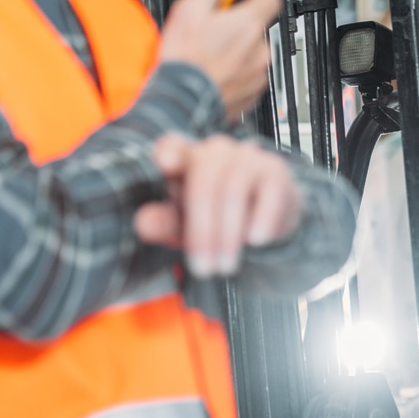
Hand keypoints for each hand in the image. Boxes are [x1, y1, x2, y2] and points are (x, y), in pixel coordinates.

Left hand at [135, 134, 302, 276]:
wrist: (264, 219)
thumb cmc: (215, 218)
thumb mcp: (184, 226)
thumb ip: (163, 223)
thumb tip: (143, 223)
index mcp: (185, 158)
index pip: (173, 147)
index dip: (170, 152)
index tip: (166, 162)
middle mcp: (215, 151)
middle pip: (204, 185)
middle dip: (203, 232)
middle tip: (203, 270)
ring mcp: (247, 158)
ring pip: (234, 191)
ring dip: (229, 235)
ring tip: (226, 266)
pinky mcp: (275, 171)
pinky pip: (269, 194)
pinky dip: (262, 220)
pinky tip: (255, 241)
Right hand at [158, 0, 281, 120]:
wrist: (184, 100)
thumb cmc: (186, 59)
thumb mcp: (191, 8)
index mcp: (249, 25)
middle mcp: (261, 50)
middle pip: (259, 28)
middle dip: (241, 26)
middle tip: (215, 30)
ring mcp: (260, 74)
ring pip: (255, 53)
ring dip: (239, 50)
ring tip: (213, 53)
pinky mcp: (254, 93)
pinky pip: (251, 75)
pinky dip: (238, 71)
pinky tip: (217, 70)